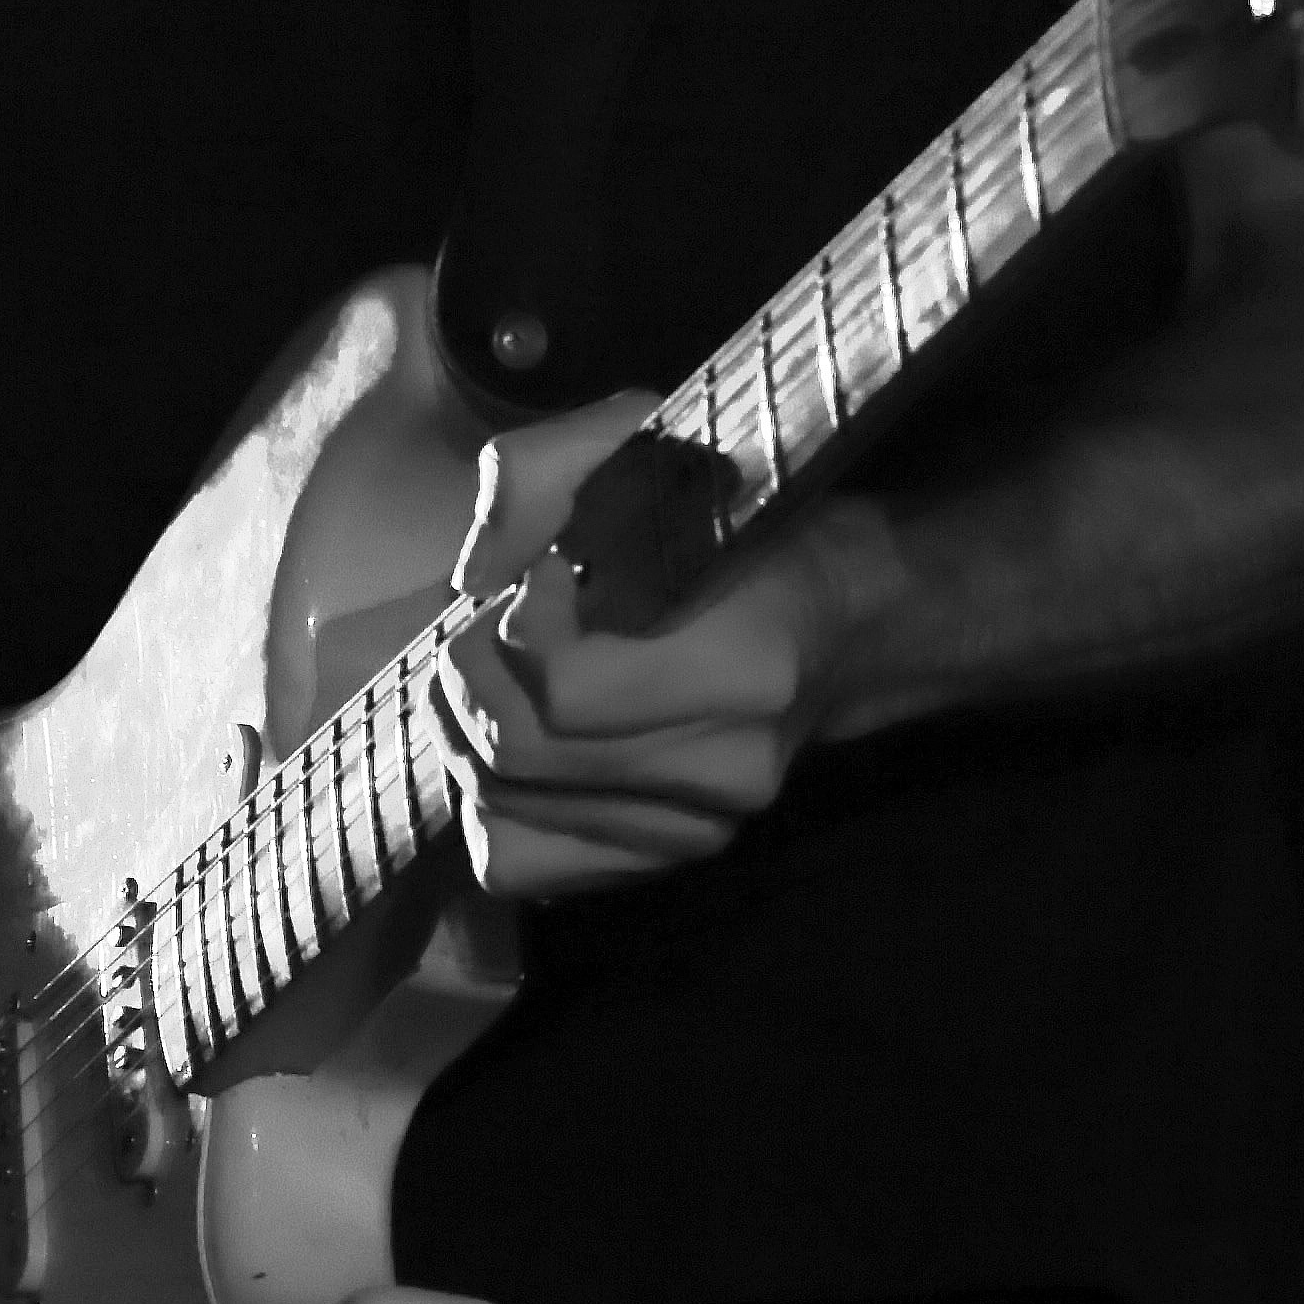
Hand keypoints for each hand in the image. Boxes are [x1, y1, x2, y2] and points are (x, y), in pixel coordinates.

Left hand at [421, 392, 879, 902]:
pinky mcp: (667, 859)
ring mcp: (700, 828)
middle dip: (465, 678)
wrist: (839, 617)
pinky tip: (512, 741)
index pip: (562, 689)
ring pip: (504, 811)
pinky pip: (517, 863)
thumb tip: (471, 575)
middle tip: (487, 625)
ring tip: (498, 675)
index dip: (510, 626)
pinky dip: (483, 804)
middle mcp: (727, 768)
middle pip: (517, 753)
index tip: (542, 575)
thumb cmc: (732, 515)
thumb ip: (538, 472)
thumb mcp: (644, 440)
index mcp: (746, 666)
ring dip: (464, 732)